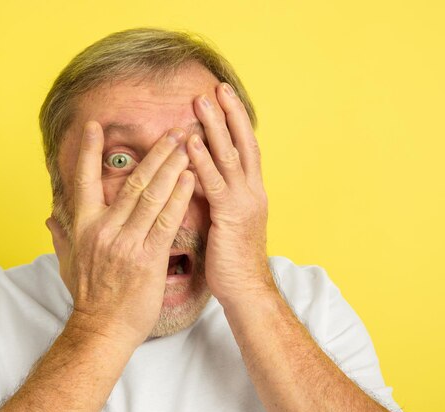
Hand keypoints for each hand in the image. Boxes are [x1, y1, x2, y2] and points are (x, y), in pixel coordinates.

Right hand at [47, 121, 194, 345]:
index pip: (84, 181)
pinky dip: (179, 197)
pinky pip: (167, 220)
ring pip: (152, 196)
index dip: (90, 152)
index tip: (96, 126)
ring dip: (171, 167)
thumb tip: (49, 216)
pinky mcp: (148, 257)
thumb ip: (60, 235)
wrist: (103, 329)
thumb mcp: (68, 262)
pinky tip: (190, 178)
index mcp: (83, 227)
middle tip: (171, 131)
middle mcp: (104, 229)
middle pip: (132, 183)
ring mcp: (126, 243)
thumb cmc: (88, 295)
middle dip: (155, 154)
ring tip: (186, 145)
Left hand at [187, 83, 273, 305]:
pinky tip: (191, 141)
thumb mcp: (227, 222)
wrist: (247, 291)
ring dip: (215, 126)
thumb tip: (198, 177)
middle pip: (243, 143)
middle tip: (216, 87)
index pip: (246, 149)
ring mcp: (245, 202)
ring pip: (230, 156)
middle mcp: (253, 191)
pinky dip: (203, 160)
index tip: (225, 99)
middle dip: (230, 114)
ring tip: (202, 102)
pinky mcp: (231, 216)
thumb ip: (218, 197)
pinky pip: (216, 183)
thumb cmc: (232, 260)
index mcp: (252, 192)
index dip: (236, 122)